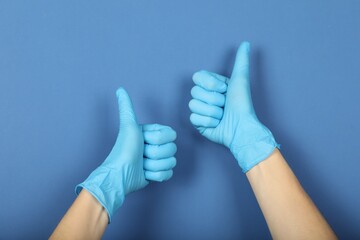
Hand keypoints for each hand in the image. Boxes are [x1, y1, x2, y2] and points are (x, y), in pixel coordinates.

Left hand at [76, 88, 176, 221]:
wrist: (120, 174)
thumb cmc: (123, 149)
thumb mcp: (128, 125)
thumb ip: (126, 107)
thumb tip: (120, 89)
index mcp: (153, 133)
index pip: (171, 135)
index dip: (158, 139)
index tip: (144, 140)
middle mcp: (157, 145)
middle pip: (172, 149)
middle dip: (155, 154)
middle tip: (142, 154)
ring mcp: (159, 159)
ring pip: (171, 162)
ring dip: (154, 165)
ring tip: (142, 164)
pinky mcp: (159, 173)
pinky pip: (169, 173)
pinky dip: (156, 175)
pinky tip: (145, 173)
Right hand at [189, 42, 278, 171]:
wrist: (241, 127)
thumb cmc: (242, 104)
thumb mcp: (240, 79)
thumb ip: (241, 60)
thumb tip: (246, 43)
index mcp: (213, 85)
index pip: (198, 77)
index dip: (210, 84)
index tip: (223, 89)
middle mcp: (205, 97)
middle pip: (195, 92)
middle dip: (213, 99)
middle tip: (224, 105)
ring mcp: (201, 110)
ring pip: (193, 105)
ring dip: (212, 112)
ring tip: (222, 116)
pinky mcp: (198, 123)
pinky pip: (194, 118)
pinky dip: (207, 122)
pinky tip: (216, 124)